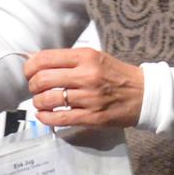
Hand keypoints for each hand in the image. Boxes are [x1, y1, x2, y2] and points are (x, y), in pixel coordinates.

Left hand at [24, 45, 143, 133]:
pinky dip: (45, 117)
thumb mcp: (96, 58)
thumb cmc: (118, 76)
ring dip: (38, 102)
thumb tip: (37, 61)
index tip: (29, 72)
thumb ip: (69, 60)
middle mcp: (87, 75)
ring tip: (41, 102)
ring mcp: (89, 97)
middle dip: (32, 86)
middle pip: (43, 79)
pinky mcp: (92, 116)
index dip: (30, 67)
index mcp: (86, 57)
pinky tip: (44, 115)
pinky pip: (59, 118)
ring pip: (48, 99)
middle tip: (35, 89)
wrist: (144, 94)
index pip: (45, 58)